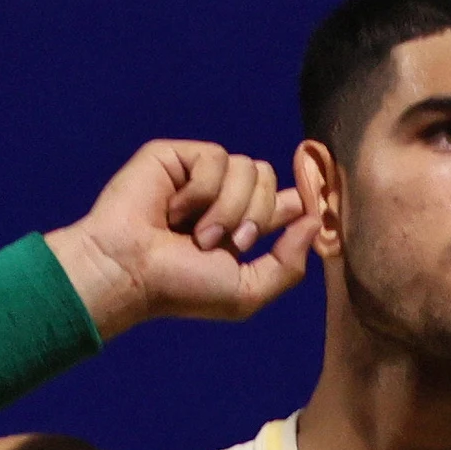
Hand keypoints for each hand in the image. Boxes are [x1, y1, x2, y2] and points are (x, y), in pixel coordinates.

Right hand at [45, 140, 320, 337]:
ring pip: (249, 168)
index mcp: (243, 227)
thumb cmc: (180, 288)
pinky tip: (174, 209)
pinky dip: (201, 189)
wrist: (130, 270)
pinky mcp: (178, 156)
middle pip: (271, 180)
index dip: (306, 196)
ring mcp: (200, 175)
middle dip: (253, 216)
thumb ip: (288, 264)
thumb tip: (313, 219)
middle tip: (223, 243)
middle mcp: (224, 198)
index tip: (320, 198)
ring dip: (225, 208)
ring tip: (194, 233)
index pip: (288, 200)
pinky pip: (216, 157)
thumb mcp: (245, 292)